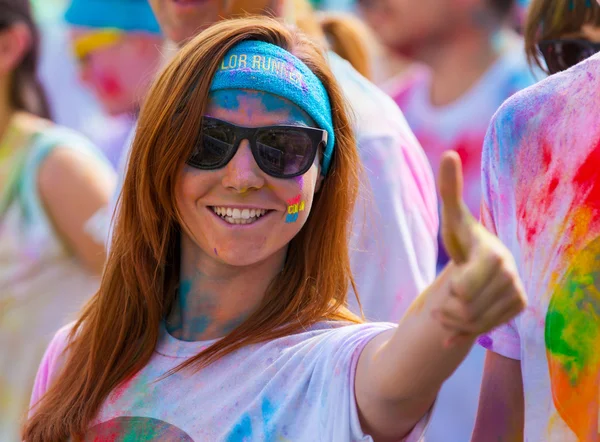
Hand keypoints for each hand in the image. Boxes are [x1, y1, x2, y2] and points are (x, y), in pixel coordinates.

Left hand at [434, 152, 526, 344]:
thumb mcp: (452, 219)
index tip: (453, 276)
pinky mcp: (518, 308)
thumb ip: (449, 189)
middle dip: (447, 306)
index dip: (450, 288)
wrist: (480, 264)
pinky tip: (457, 323)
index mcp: (492, 255)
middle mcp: (510, 275)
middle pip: (465, 309)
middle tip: (446, 294)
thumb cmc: (462, 239)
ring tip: (451, 306)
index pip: (463, 290)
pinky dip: (463, 332)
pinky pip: (483, 331)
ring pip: (472, 323)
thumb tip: (449, 153)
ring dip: (452, 320)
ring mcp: (517, 293)